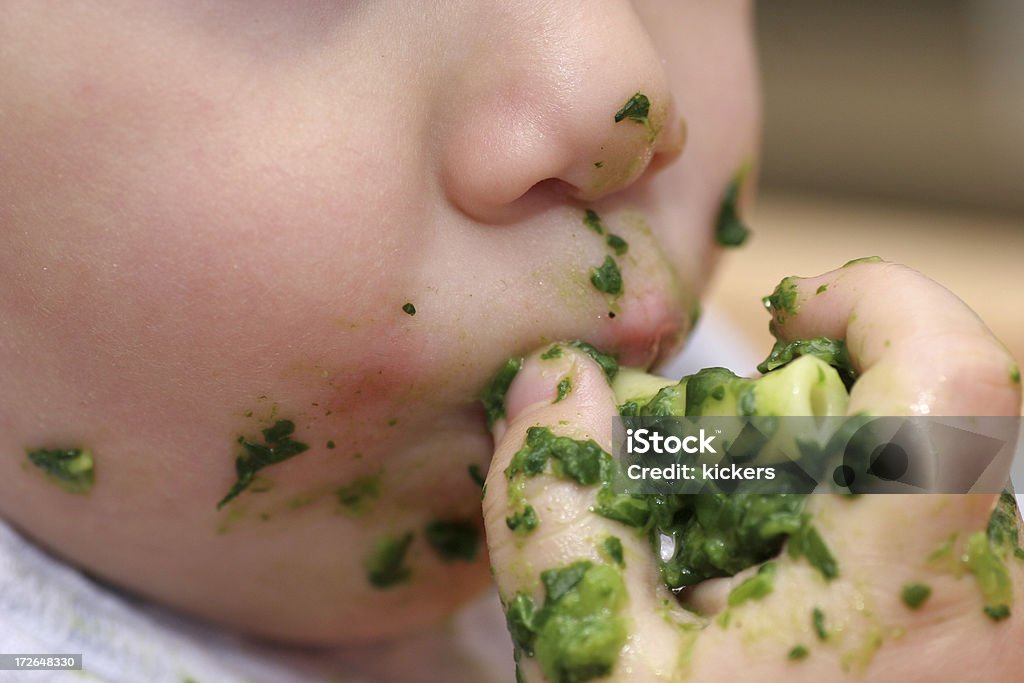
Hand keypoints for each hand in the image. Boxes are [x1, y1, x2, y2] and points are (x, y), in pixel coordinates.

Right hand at [483, 261, 1022, 681]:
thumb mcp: (601, 670)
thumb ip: (559, 509)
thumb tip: (550, 380)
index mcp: (905, 587)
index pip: (958, 373)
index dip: (878, 300)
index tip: (789, 313)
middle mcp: (990, 599)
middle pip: (943, 415)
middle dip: (829, 400)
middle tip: (739, 459)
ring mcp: (1003, 631)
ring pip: (945, 478)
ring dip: (844, 472)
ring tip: (752, 549)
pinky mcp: (992, 653)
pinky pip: (949, 541)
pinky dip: (865, 529)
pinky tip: (785, 597)